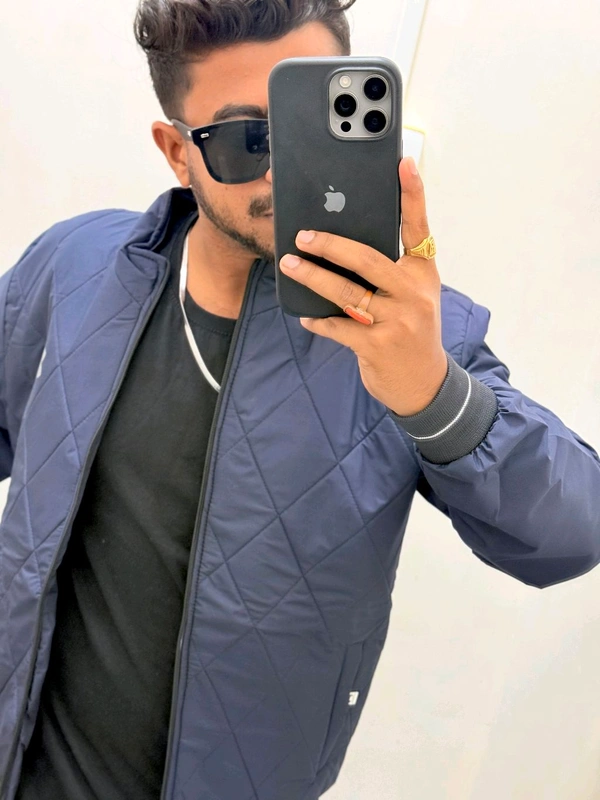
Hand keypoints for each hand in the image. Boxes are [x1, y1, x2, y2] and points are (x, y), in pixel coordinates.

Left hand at [279, 157, 447, 416]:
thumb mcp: (414, 297)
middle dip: (330, 244)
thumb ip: (391, 272)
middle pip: (368, 258)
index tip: (402, 163)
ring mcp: (397, 321)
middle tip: (303, 235)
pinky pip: (339, 327)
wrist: (424, 384)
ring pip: (347, 292)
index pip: (418, 228)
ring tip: (290, 265)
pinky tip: (305, 316)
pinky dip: (319, 321)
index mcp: (423, 274)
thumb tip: (343, 247)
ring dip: (313, 277)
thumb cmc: (412, 332)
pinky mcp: (378, 346)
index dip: (412, 195)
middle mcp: (414, 293)